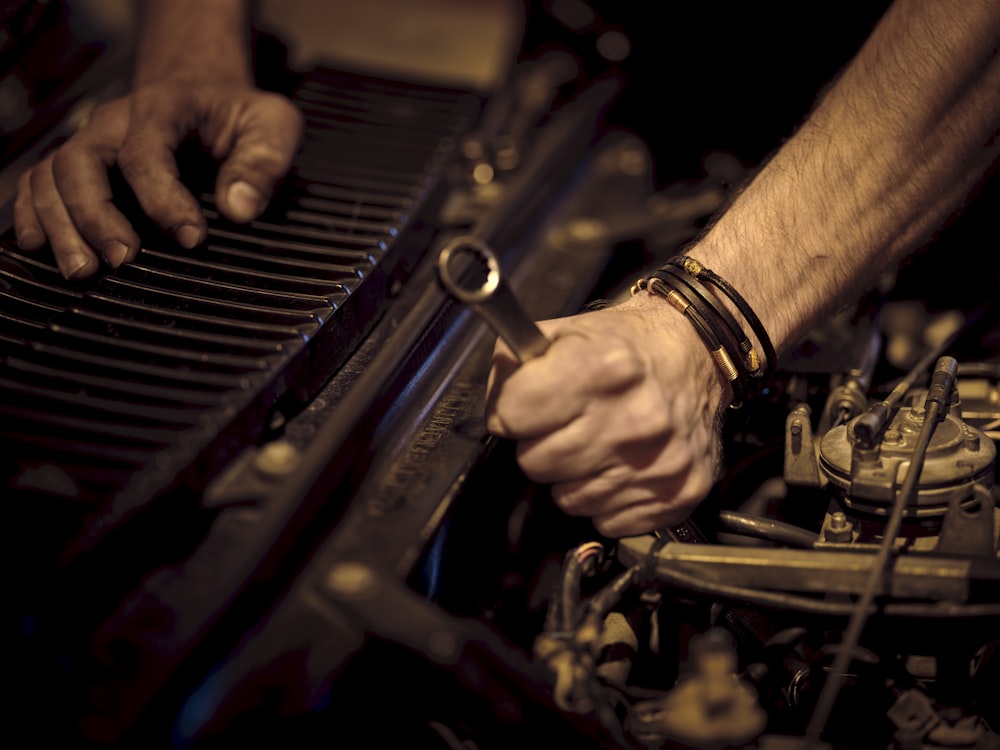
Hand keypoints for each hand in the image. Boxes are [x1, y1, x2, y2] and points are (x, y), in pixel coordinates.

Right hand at [13, 80, 303, 278]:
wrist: (204, 93)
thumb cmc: (239, 116)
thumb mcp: (272, 126)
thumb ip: (263, 164)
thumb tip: (240, 209)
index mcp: (164, 106)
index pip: (147, 151)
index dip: (164, 198)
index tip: (192, 239)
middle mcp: (115, 122)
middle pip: (81, 162)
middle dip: (97, 215)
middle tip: (122, 260)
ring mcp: (91, 142)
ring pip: (51, 176)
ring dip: (60, 225)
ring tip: (82, 271)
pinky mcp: (80, 165)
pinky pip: (37, 183)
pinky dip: (32, 213)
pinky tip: (39, 247)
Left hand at [485, 293, 727, 537]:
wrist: (696, 354)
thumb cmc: (625, 346)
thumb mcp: (565, 331)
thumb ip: (514, 364)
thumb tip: (496, 413)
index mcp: (603, 368)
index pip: (511, 415)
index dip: (512, 410)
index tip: (528, 405)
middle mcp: (636, 419)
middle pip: (535, 463)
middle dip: (541, 444)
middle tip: (567, 423)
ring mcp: (660, 462)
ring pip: (568, 500)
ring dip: (574, 476)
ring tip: (597, 442)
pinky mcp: (679, 493)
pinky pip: (607, 520)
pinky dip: (608, 499)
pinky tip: (622, 465)